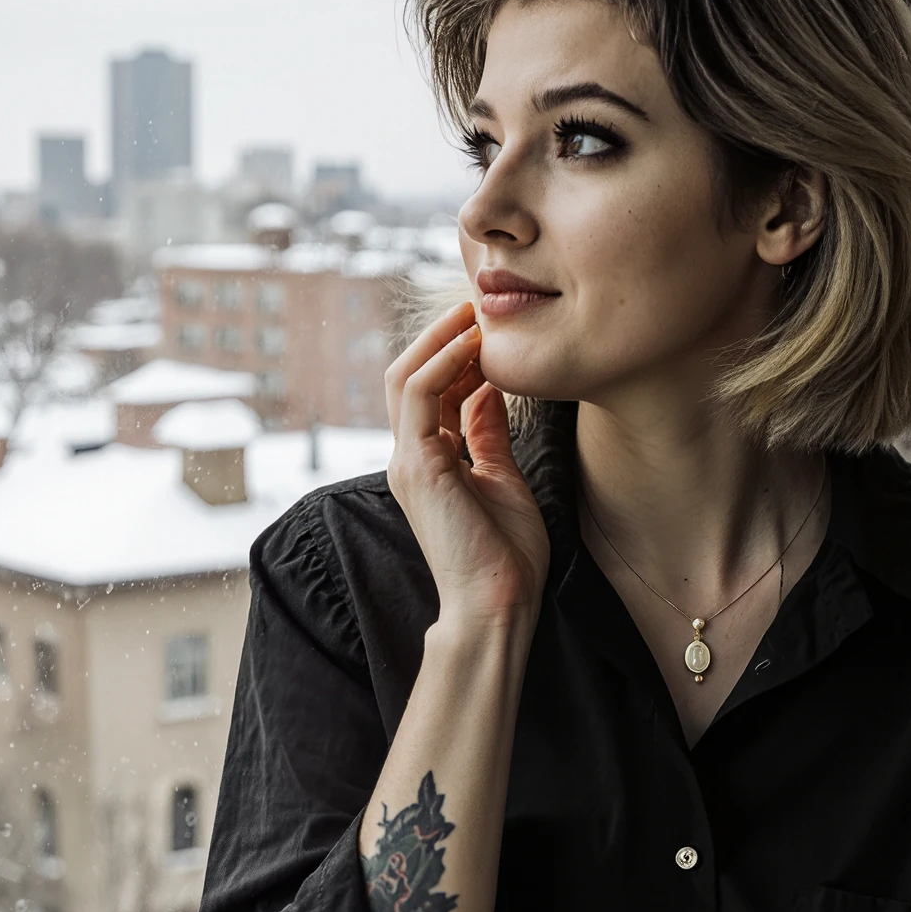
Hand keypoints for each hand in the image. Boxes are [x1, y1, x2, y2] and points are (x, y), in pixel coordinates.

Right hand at [385, 300, 550, 627]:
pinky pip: (417, 396)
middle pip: (408, 376)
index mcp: (428, 461)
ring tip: (473, 314)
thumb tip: (491, 391)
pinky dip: (442, 363)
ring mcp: (408, 461)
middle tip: (477, 307)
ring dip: (440, 341)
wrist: (497, 604)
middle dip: (441, 338)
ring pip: (404, 377)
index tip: (489, 329)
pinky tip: (473, 345)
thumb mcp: (503, 478)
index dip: (456, 355)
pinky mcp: (417, 466)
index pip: (430, 392)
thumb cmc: (506, 556)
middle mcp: (410, 457)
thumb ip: (489, 435)